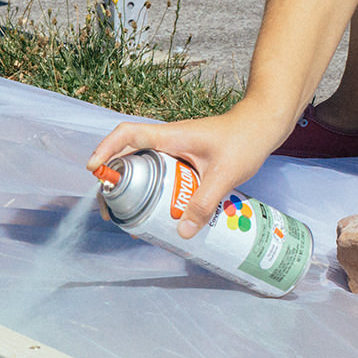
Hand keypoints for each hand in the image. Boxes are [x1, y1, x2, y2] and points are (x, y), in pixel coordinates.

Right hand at [85, 99, 296, 238]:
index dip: (106, 149)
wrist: (263, 124)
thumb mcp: (224, 174)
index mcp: (169, 137)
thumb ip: (203, 203)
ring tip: (128, 216)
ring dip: (131, 188)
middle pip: (126, 156)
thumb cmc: (245, 139)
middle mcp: (166, 141)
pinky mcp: (183, 159)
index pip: (127, 135)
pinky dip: (152, 190)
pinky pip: (159, 174)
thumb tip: (182, 233)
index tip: (94, 169)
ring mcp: (174, 150)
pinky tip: (158, 212)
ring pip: (142, 167)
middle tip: (109, 209)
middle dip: (112, 181)